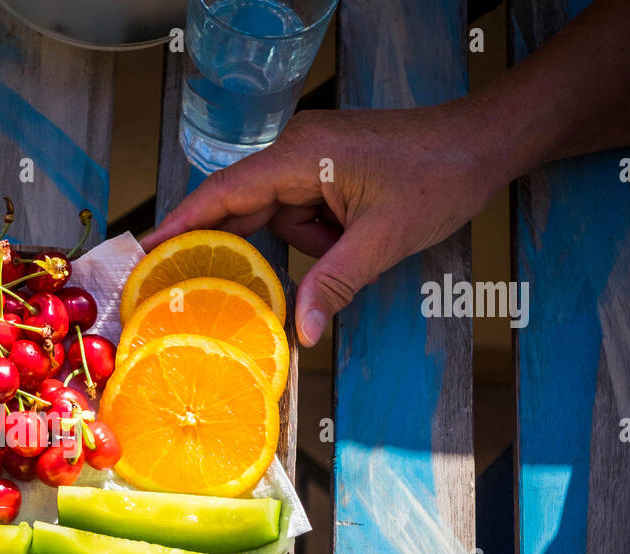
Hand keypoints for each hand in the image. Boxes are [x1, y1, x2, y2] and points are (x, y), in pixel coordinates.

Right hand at [144, 103, 511, 346]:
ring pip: (276, 215)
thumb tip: (302, 334)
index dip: (179, 223)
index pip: (223, 192)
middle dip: (234, 247)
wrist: (485, 143)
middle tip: (197, 290)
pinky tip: (351, 245)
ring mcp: (310, 159)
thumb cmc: (439, 175)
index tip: (144, 253)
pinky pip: (300, 212)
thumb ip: (335, 284)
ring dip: (304, 245)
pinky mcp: (325, 170)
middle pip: (240, 206)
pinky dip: (317, 237)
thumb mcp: (383, 239)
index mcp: (301, 155)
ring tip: (349, 250)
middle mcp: (296, 151)